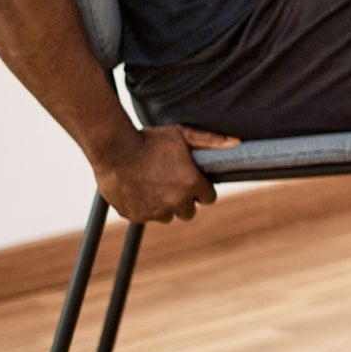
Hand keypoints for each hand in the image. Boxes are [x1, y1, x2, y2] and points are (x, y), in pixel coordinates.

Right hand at [93, 124, 238, 222]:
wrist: (113, 148)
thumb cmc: (150, 139)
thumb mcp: (182, 134)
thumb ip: (211, 141)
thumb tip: (238, 143)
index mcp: (192, 185)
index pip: (208, 198)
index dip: (201, 189)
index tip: (193, 180)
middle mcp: (176, 202)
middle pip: (188, 212)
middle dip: (185, 200)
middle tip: (172, 183)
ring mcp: (155, 211)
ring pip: (167, 216)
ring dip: (165, 206)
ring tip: (154, 186)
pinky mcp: (136, 216)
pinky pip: (146, 216)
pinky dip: (144, 207)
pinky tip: (138, 189)